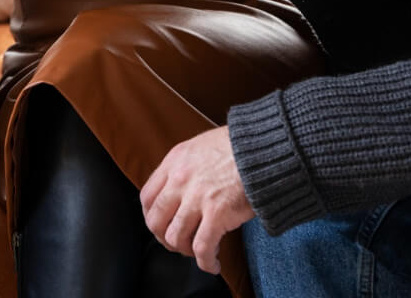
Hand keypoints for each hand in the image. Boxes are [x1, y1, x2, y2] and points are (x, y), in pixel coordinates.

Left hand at [139, 125, 255, 274]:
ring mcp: (197, 198)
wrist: (263, 148)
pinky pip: (202, 247)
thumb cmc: (238, 147)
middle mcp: (180, 180)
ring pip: (175, 237)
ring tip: (198, 252)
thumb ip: (186, 166)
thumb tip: (180, 187)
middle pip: (156, 221)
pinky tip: (213, 264)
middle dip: (165, 238)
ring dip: (185, 250)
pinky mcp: (217, 214)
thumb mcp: (200, 146)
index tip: (162, 225)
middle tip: (178, 243)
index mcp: (174, 162)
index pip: (146, 197)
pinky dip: (206, 262)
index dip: (152, 217)